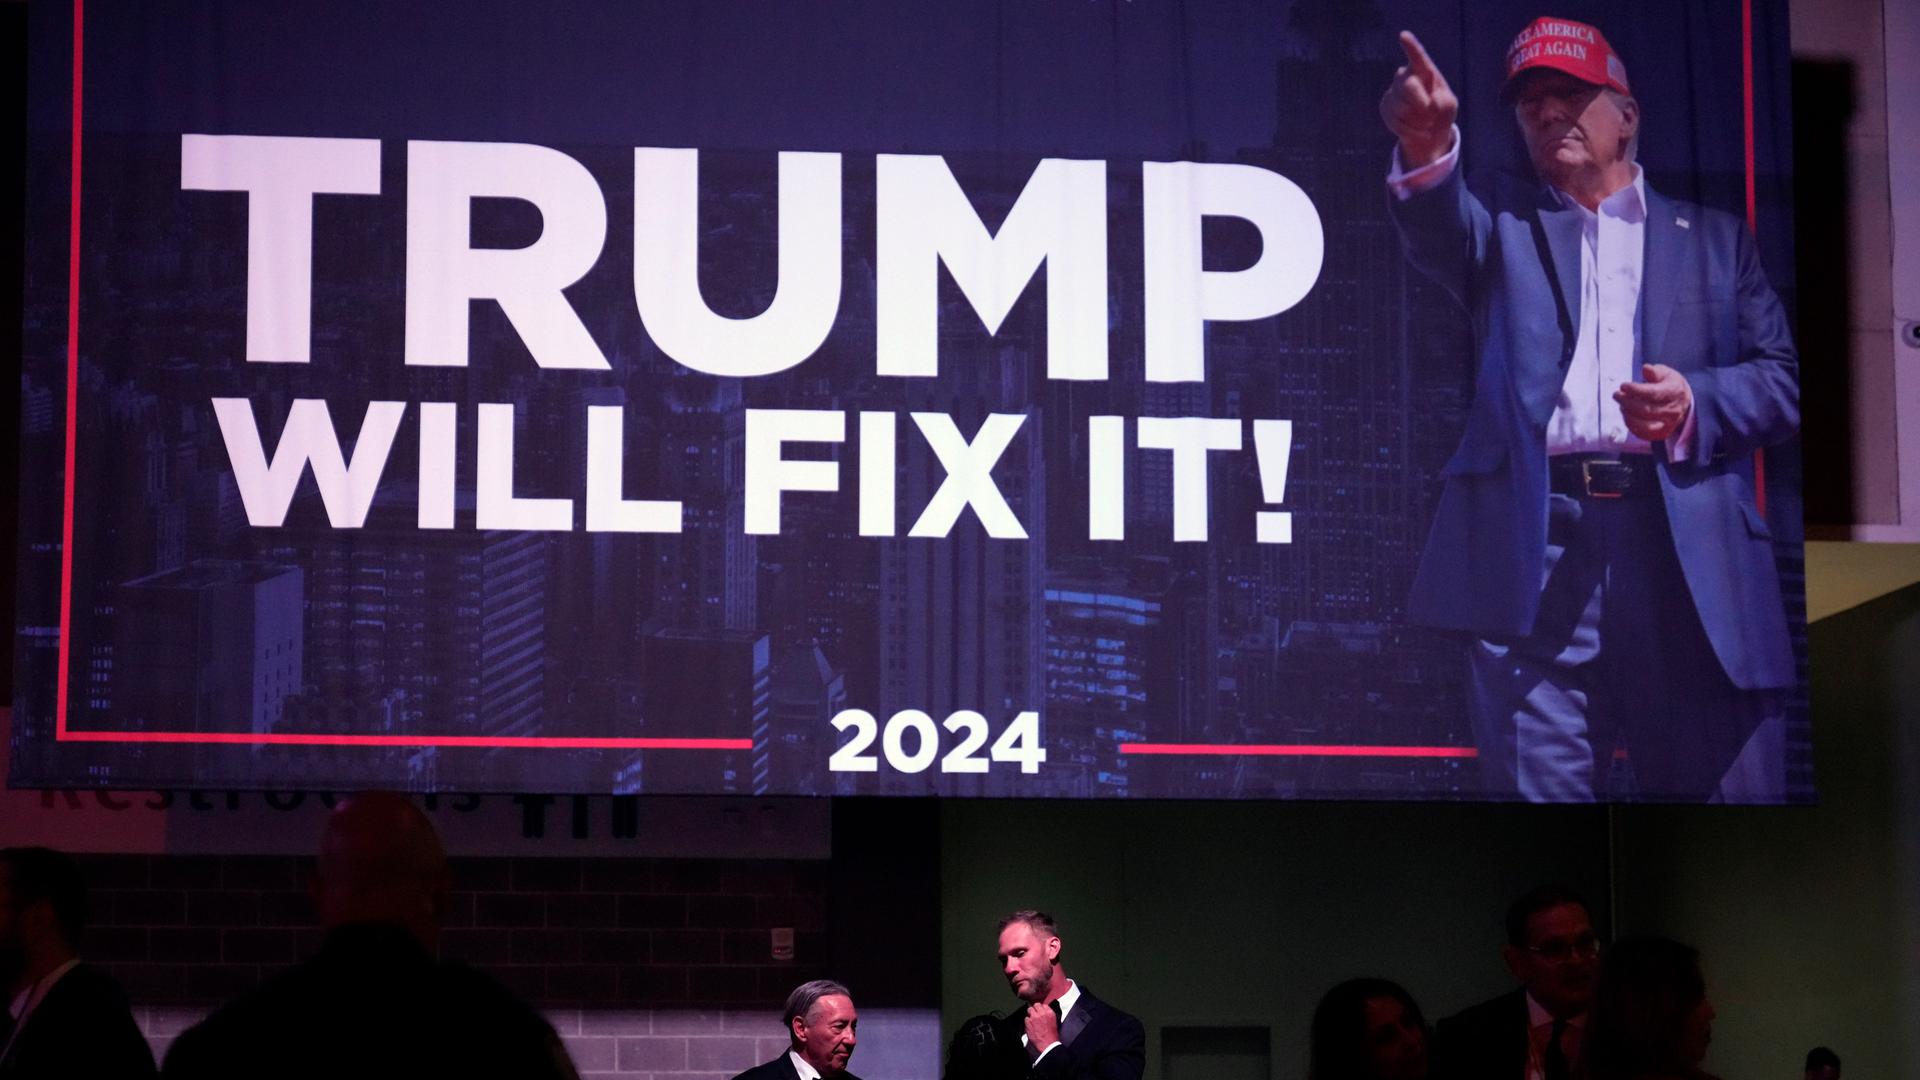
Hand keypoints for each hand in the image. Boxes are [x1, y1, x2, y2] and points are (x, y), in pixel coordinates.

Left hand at [1024, 1001, 1059, 1051]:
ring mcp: (1034, 1017)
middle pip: (1035, 1005)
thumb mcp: (1054, 1022)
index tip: (1040, 1011)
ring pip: (1029, 1010)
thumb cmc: (1052, 1035)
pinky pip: (1026, 1018)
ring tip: (1032, 1020)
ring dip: (1031, 1014)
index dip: (1041, 1008)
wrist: (1047, 1044)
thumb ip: (1048, 1014)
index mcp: (1049, 1013)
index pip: (1043, 1005)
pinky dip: (1028, 1021)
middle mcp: (1041, 1013)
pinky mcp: (1028, 1022)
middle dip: (1035, 1009)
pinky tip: (1031, 1026)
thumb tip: (1044, 1012)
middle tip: (1035, 1014)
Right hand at [1380, 31, 1457, 166]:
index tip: (1404, 35)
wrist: (1426, 127)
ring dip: (1419, 121)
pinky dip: (1411, 130)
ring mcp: (1393, 91)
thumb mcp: (1448, 105)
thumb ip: (1440, 103)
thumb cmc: (1440, 109)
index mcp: (1423, 69)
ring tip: (1427, 123)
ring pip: (1402, 108)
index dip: (1411, 46)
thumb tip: (1424, 107)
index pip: (1417, 56)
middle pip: (1409, 87)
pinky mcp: (1385, 106)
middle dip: (1422, 104)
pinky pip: (1397, 122)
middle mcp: (1405, 75)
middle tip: (1432, 115)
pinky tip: (1417, 130)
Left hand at [1615, 364, 1692, 441]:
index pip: (1653, 394)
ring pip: (1644, 425)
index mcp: (1674, 393)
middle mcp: (1673, 411)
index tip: (1623, 385)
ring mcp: (1668, 424)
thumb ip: (1655, 372)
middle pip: (1646, 410)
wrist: (1683, 402)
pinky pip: (1643, 434)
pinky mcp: (1661, 434)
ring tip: (1621, 405)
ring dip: (1628, 415)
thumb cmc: (1669, 385)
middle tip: (1616, 395)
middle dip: (1627, 402)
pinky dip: (1630, 424)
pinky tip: (1626, 414)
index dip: (1635, 390)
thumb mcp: (1666, 373)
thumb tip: (1646, 368)